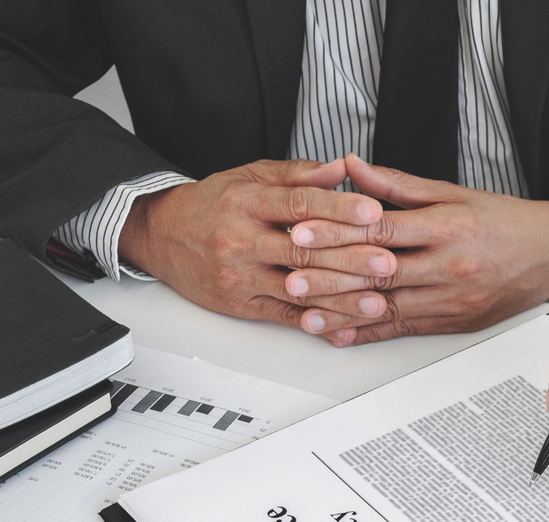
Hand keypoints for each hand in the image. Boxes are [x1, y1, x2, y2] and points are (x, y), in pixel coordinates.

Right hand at [118, 158, 398, 329]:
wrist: (160, 235)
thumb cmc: (213, 204)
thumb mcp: (250, 176)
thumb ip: (299, 175)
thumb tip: (343, 168)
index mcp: (246, 201)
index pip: (298, 204)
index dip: (337, 209)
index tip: (372, 212)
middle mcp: (241, 239)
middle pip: (302, 250)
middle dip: (350, 258)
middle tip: (387, 262)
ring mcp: (240, 275)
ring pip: (297, 288)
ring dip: (341, 298)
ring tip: (377, 302)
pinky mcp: (240, 303)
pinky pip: (283, 315)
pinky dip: (314, 322)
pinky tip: (341, 326)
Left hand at [284, 155, 548, 345]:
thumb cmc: (506, 222)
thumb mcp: (454, 193)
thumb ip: (398, 185)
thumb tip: (352, 167)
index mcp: (449, 228)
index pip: (383, 232)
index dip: (339, 233)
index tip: (303, 231)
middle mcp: (450, 268)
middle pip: (380, 274)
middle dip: (331, 278)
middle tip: (291, 278)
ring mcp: (453, 300)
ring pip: (389, 309)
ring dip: (344, 313)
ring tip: (306, 315)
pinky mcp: (455, 323)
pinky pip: (406, 330)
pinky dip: (371, 334)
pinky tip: (343, 335)